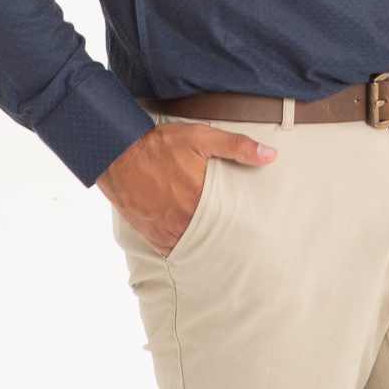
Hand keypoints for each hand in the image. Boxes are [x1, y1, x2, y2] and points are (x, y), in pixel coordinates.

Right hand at [95, 122, 277, 256]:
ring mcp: (166, 232)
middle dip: (227, 240)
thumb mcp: (200, 137)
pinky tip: (194, 247)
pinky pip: (173, 251)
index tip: (256, 232)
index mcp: (200, 200)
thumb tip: (271, 156)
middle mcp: (184, 221)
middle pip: (214, 239)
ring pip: (194, 248)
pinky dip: (184, 249)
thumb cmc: (160, 145)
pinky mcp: (152, 236)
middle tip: (244, 248)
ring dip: (205, 247)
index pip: (231, 222)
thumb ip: (237, 146)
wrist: (117, 154)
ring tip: (221, 248)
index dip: (244, 227)